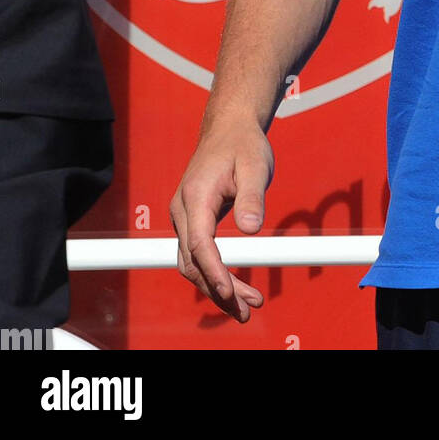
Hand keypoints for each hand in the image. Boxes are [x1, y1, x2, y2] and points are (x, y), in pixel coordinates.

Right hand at [170, 122, 274, 322]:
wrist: (230, 128)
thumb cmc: (243, 144)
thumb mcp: (255, 165)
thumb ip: (252, 196)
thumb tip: (251, 228)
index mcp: (196, 196)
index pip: (199, 243)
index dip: (213, 271)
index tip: (230, 292)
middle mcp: (183, 210)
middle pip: (193, 262)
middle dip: (217, 290)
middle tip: (246, 311)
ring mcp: (185, 216)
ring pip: (193, 263)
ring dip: (216, 287)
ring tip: (245, 307)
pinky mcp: (192, 220)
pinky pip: (198, 255)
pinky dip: (214, 274)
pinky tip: (235, 287)